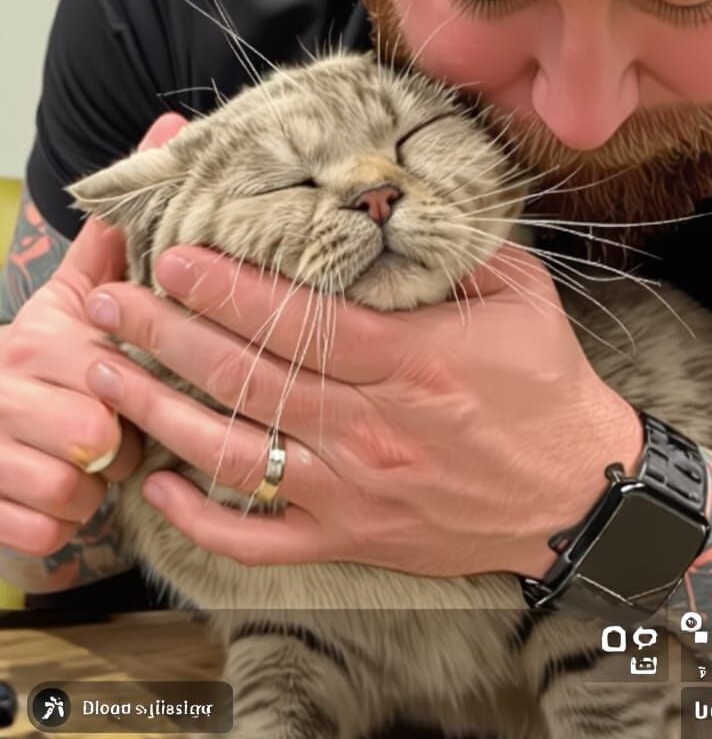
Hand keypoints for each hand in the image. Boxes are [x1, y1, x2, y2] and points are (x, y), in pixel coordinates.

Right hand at [0, 113, 185, 556]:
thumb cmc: (45, 361)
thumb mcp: (78, 293)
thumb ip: (123, 229)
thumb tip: (172, 125)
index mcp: (38, 338)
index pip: (112, 373)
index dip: (135, 392)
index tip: (127, 388)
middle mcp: (6, 390)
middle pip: (96, 439)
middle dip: (118, 446)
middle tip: (112, 434)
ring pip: (72, 492)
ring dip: (89, 490)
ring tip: (80, 464)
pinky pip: (44, 532)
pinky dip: (55, 526)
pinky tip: (49, 498)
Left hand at [84, 242, 643, 578]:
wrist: (578, 495)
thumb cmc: (548, 389)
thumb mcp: (519, 297)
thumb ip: (452, 248)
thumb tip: (388, 198)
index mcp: (412, 361)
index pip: (298, 321)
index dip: (227, 289)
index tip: (175, 258)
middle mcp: (371, 428)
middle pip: (247, 379)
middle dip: (167, 336)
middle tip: (110, 302)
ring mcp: (354, 490)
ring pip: (236, 454)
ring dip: (161, 413)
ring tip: (106, 373)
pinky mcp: (349, 538)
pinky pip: (260, 539)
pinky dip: (202, 521)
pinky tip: (159, 487)